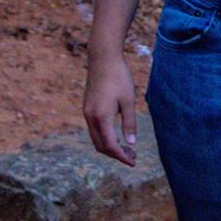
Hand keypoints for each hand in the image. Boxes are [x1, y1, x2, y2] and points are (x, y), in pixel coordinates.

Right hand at [83, 50, 138, 166]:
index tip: (133, 162)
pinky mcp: (87, 108)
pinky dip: (104, 137)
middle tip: (133, 156)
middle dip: (116, 154)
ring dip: (109, 146)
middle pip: (100, 146)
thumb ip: (129, 123)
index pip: (110, 145)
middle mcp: (90, 117)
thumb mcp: (128, 100)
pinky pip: (94, 130)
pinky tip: (116, 134)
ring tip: (126, 147)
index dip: (122, 157)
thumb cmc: (118, 77)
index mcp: (101, 117)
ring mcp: (86, 113)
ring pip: (96, 139)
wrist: (102, 58)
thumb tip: (131, 143)